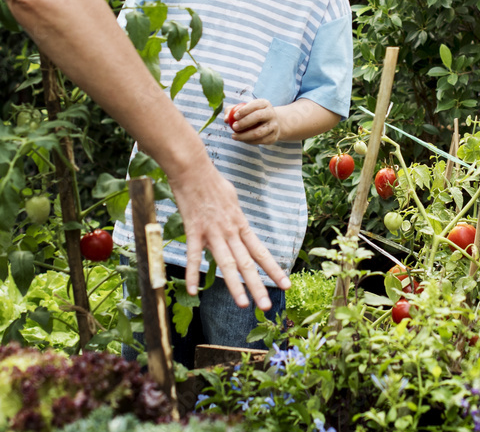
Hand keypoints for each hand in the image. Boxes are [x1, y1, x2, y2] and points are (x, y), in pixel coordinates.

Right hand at [169, 155, 289, 307]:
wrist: (194, 171)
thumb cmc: (214, 184)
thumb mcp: (233, 202)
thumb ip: (236, 220)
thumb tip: (239, 228)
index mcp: (241, 226)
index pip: (261, 253)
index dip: (274, 270)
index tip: (286, 285)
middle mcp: (231, 232)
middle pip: (248, 264)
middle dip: (259, 286)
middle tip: (267, 306)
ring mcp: (213, 233)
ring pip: (227, 264)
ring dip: (235, 286)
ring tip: (244, 304)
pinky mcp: (194, 231)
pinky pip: (194, 256)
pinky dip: (193, 274)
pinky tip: (193, 291)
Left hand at [227, 99, 281, 144]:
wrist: (271, 124)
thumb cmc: (253, 115)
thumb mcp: (244, 109)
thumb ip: (232, 111)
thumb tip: (226, 119)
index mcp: (264, 103)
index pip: (254, 105)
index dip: (244, 110)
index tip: (234, 116)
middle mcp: (271, 113)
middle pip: (258, 117)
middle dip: (244, 122)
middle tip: (233, 127)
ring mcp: (274, 126)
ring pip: (258, 132)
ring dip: (244, 136)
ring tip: (234, 136)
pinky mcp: (273, 137)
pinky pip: (259, 141)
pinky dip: (249, 141)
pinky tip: (242, 139)